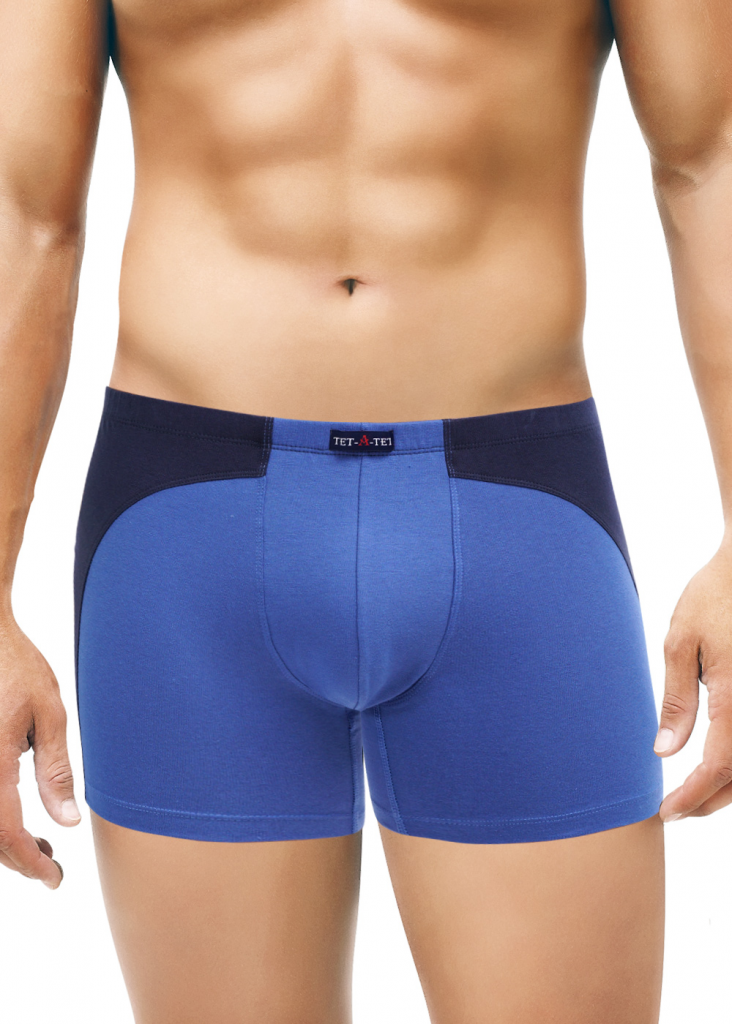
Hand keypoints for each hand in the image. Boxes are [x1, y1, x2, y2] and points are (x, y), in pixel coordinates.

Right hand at [0, 617, 80, 887]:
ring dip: (2, 840)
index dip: (29, 864)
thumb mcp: (49, 712)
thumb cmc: (14, 664)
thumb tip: (66, 822)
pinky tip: (12, 814)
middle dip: (16, 859)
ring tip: (37, 843)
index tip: (53, 878)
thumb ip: (54, 770)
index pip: (5, 834)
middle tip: (50, 865)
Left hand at [655, 539, 731, 820]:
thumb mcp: (682, 641)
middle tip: (677, 809)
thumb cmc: (716, 593)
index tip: (666, 811)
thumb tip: (665, 752)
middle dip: (712, 801)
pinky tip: (724, 762)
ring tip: (698, 792)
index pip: (718, 768)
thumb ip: (678, 700)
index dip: (693, 798)